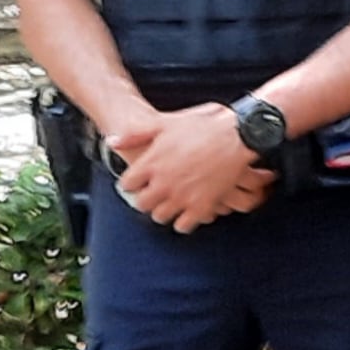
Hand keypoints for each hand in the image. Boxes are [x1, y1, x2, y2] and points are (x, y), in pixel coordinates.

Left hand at [113, 102, 274, 232]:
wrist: (238, 135)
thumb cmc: (203, 127)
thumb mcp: (164, 123)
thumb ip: (136, 134)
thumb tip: (112, 142)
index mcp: (151, 163)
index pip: (127, 185)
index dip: (132, 184)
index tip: (138, 183)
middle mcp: (163, 183)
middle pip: (141, 204)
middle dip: (145, 200)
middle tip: (152, 196)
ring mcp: (182, 197)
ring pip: (160, 217)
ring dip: (163, 211)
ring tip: (169, 204)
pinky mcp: (201, 206)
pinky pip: (183, 225)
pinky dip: (183, 222)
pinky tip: (186, 213)